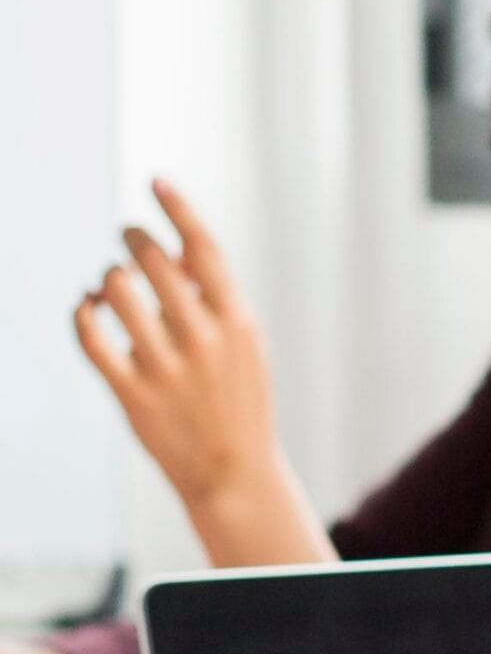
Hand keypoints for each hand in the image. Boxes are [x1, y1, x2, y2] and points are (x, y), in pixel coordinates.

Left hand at [70, 180, 328, 565]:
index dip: (177, 208)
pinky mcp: (132, 393)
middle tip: (127, 235)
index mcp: (236, 323)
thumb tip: (169, 252)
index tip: (154, 180)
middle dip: (132, 238)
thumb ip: (213, 300)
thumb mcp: (245, 348)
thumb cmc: (239, 402)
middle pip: (151, 261)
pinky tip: (86, 309)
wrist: (234, 473)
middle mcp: (201, 340)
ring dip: (107, 277)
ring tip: (111, 284)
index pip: (203, 248)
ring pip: (115, 290)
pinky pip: (89, 336)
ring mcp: (165, 367)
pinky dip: (81, 313)